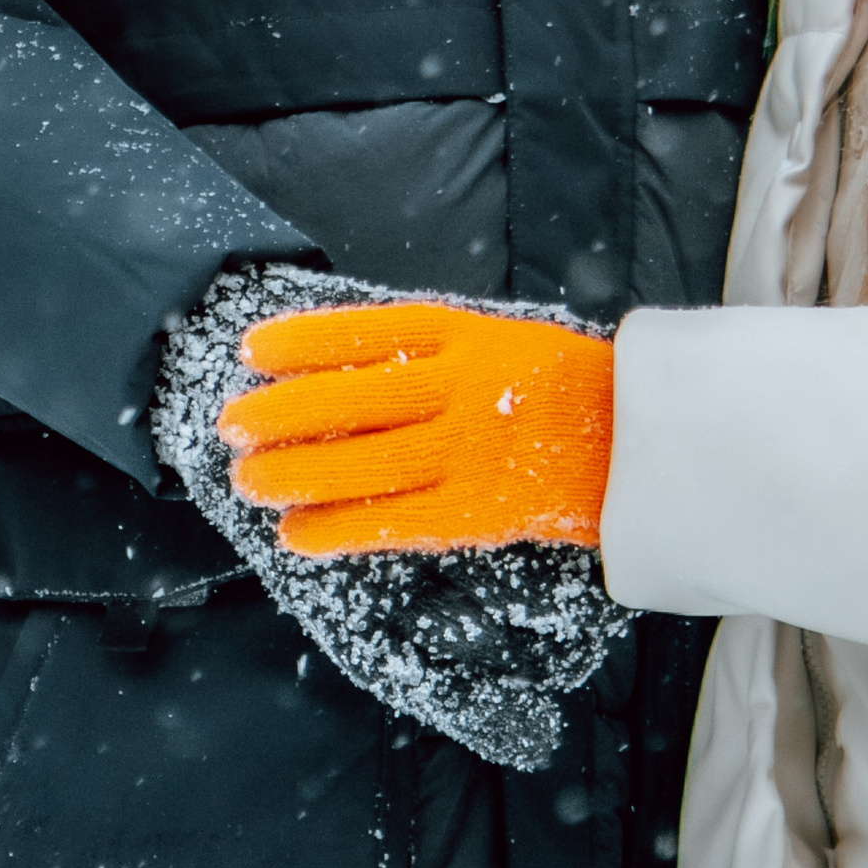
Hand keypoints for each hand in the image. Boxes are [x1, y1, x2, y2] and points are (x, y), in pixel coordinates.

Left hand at [219, 299, 613, 557]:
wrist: (637, 442)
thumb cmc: (559, 386)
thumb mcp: (499, 337)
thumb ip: (431, 347)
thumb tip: (336, 364)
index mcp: (467, 335)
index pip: (365, 333)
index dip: (301, 341)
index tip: (251, 350)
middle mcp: (461, 390)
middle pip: (350, 399)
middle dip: (280, 412)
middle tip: (231, 424)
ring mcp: (468, 453)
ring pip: (361, 462)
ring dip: (295, 472)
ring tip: (248, 479)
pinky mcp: (475, 512)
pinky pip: (391, 522)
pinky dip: (337, 529)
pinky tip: (295, 534)